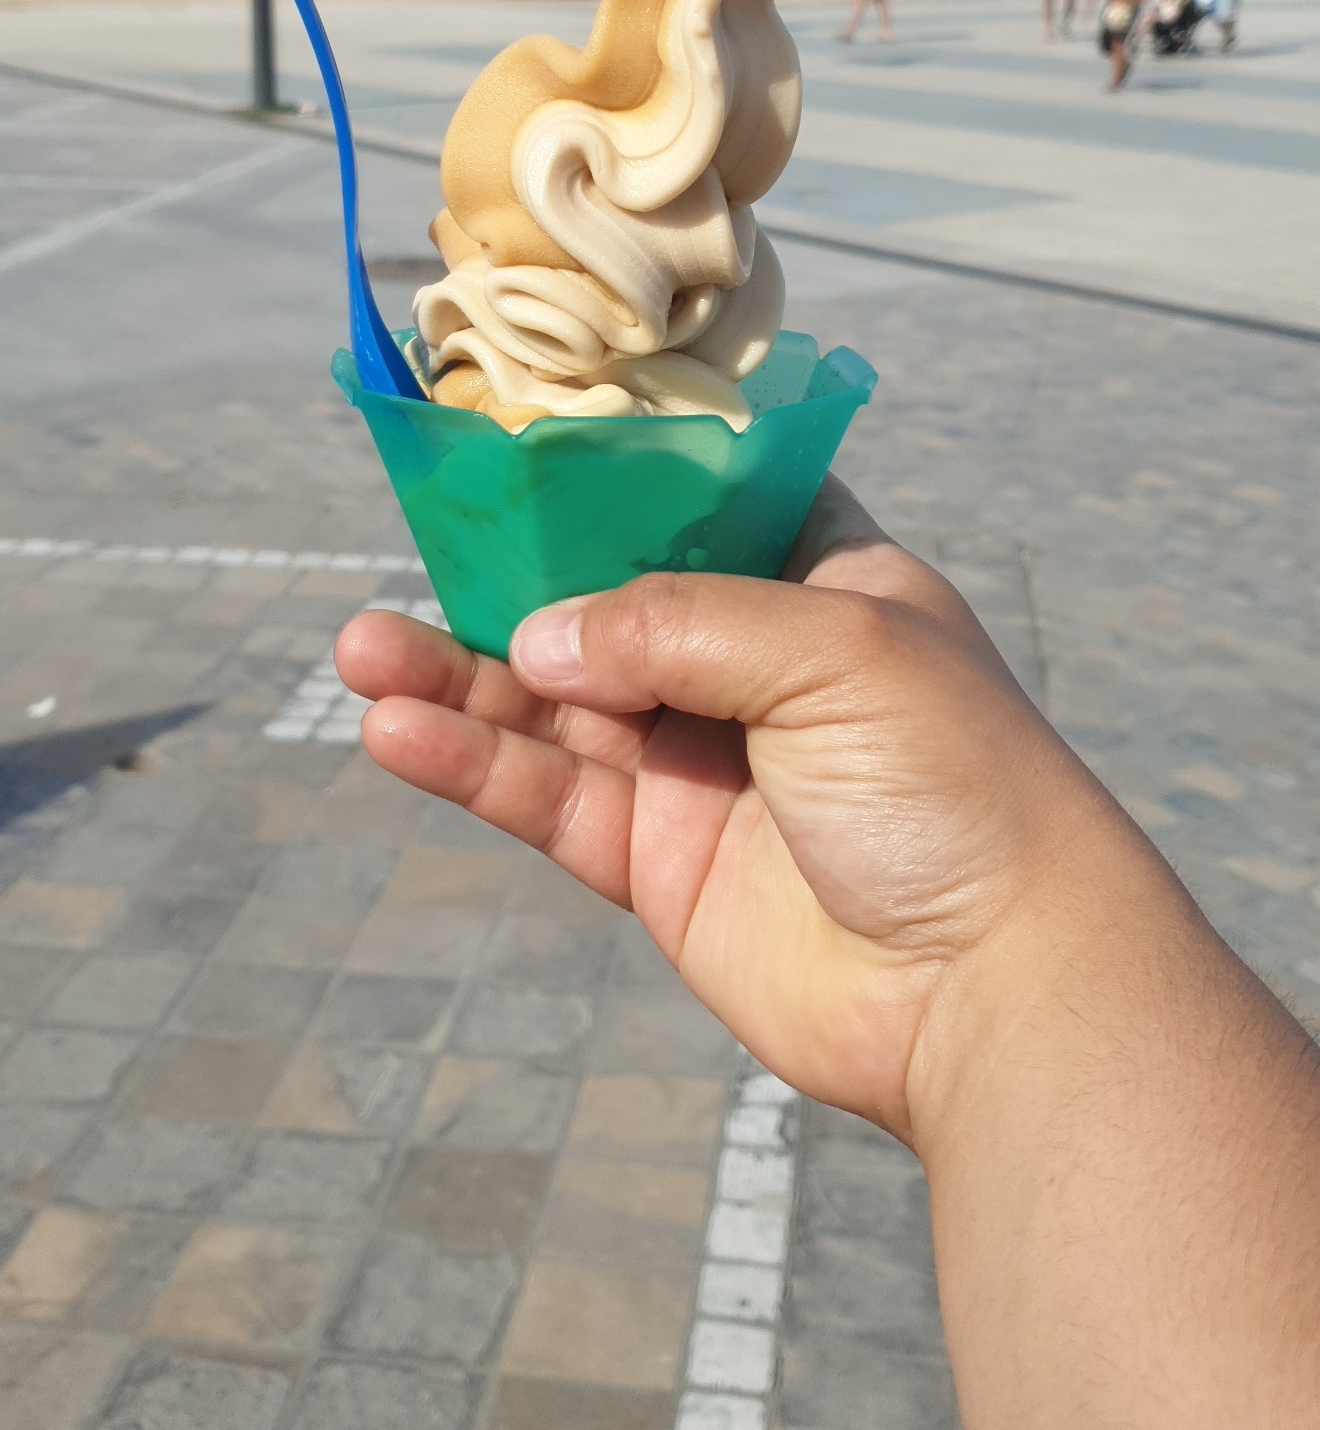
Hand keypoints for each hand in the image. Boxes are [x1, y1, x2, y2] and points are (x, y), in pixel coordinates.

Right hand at [334, 478, 1131, 1144]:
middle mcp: (755, 665)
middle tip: (405, 556)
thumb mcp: (831, 650)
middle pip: (604, 602)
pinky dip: (475, 765)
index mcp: (824, 582)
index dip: (614, 476)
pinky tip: (399, 733)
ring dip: (456, 678)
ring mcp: (703, 764)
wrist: (994, 987)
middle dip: (504, 582)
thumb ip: (673, 623)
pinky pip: (551, 799)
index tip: (509, 443)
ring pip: (555, 705)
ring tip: (358, 651)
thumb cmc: (954, 785)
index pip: (704, 501)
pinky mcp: (661, 863)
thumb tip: (535, 636)